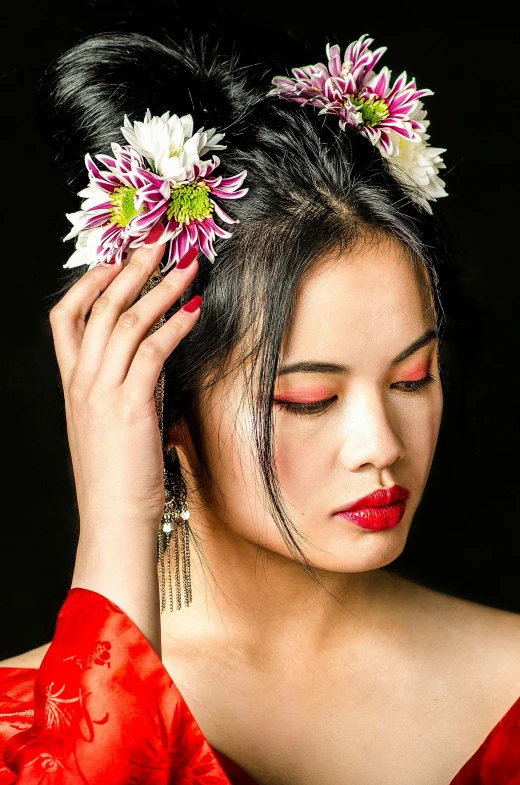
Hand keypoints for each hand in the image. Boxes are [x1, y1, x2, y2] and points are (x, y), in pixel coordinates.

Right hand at [49, 241, 200, 647]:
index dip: (89, 284)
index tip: (115, 260)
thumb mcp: (113, 427)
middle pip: (100, 308)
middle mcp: (83, 382)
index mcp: (74, 385)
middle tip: (157, 242)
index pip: (66, 319)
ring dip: (160, 288)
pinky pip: (152, 351)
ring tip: (186, 264)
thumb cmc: (119, 479)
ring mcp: (102, 392)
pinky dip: (174, 325)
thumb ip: (129, 389)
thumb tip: (157, 361)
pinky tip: (194, 309)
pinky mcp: (129, 405)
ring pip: (126, 322)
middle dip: (130, 269)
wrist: (114, 520)